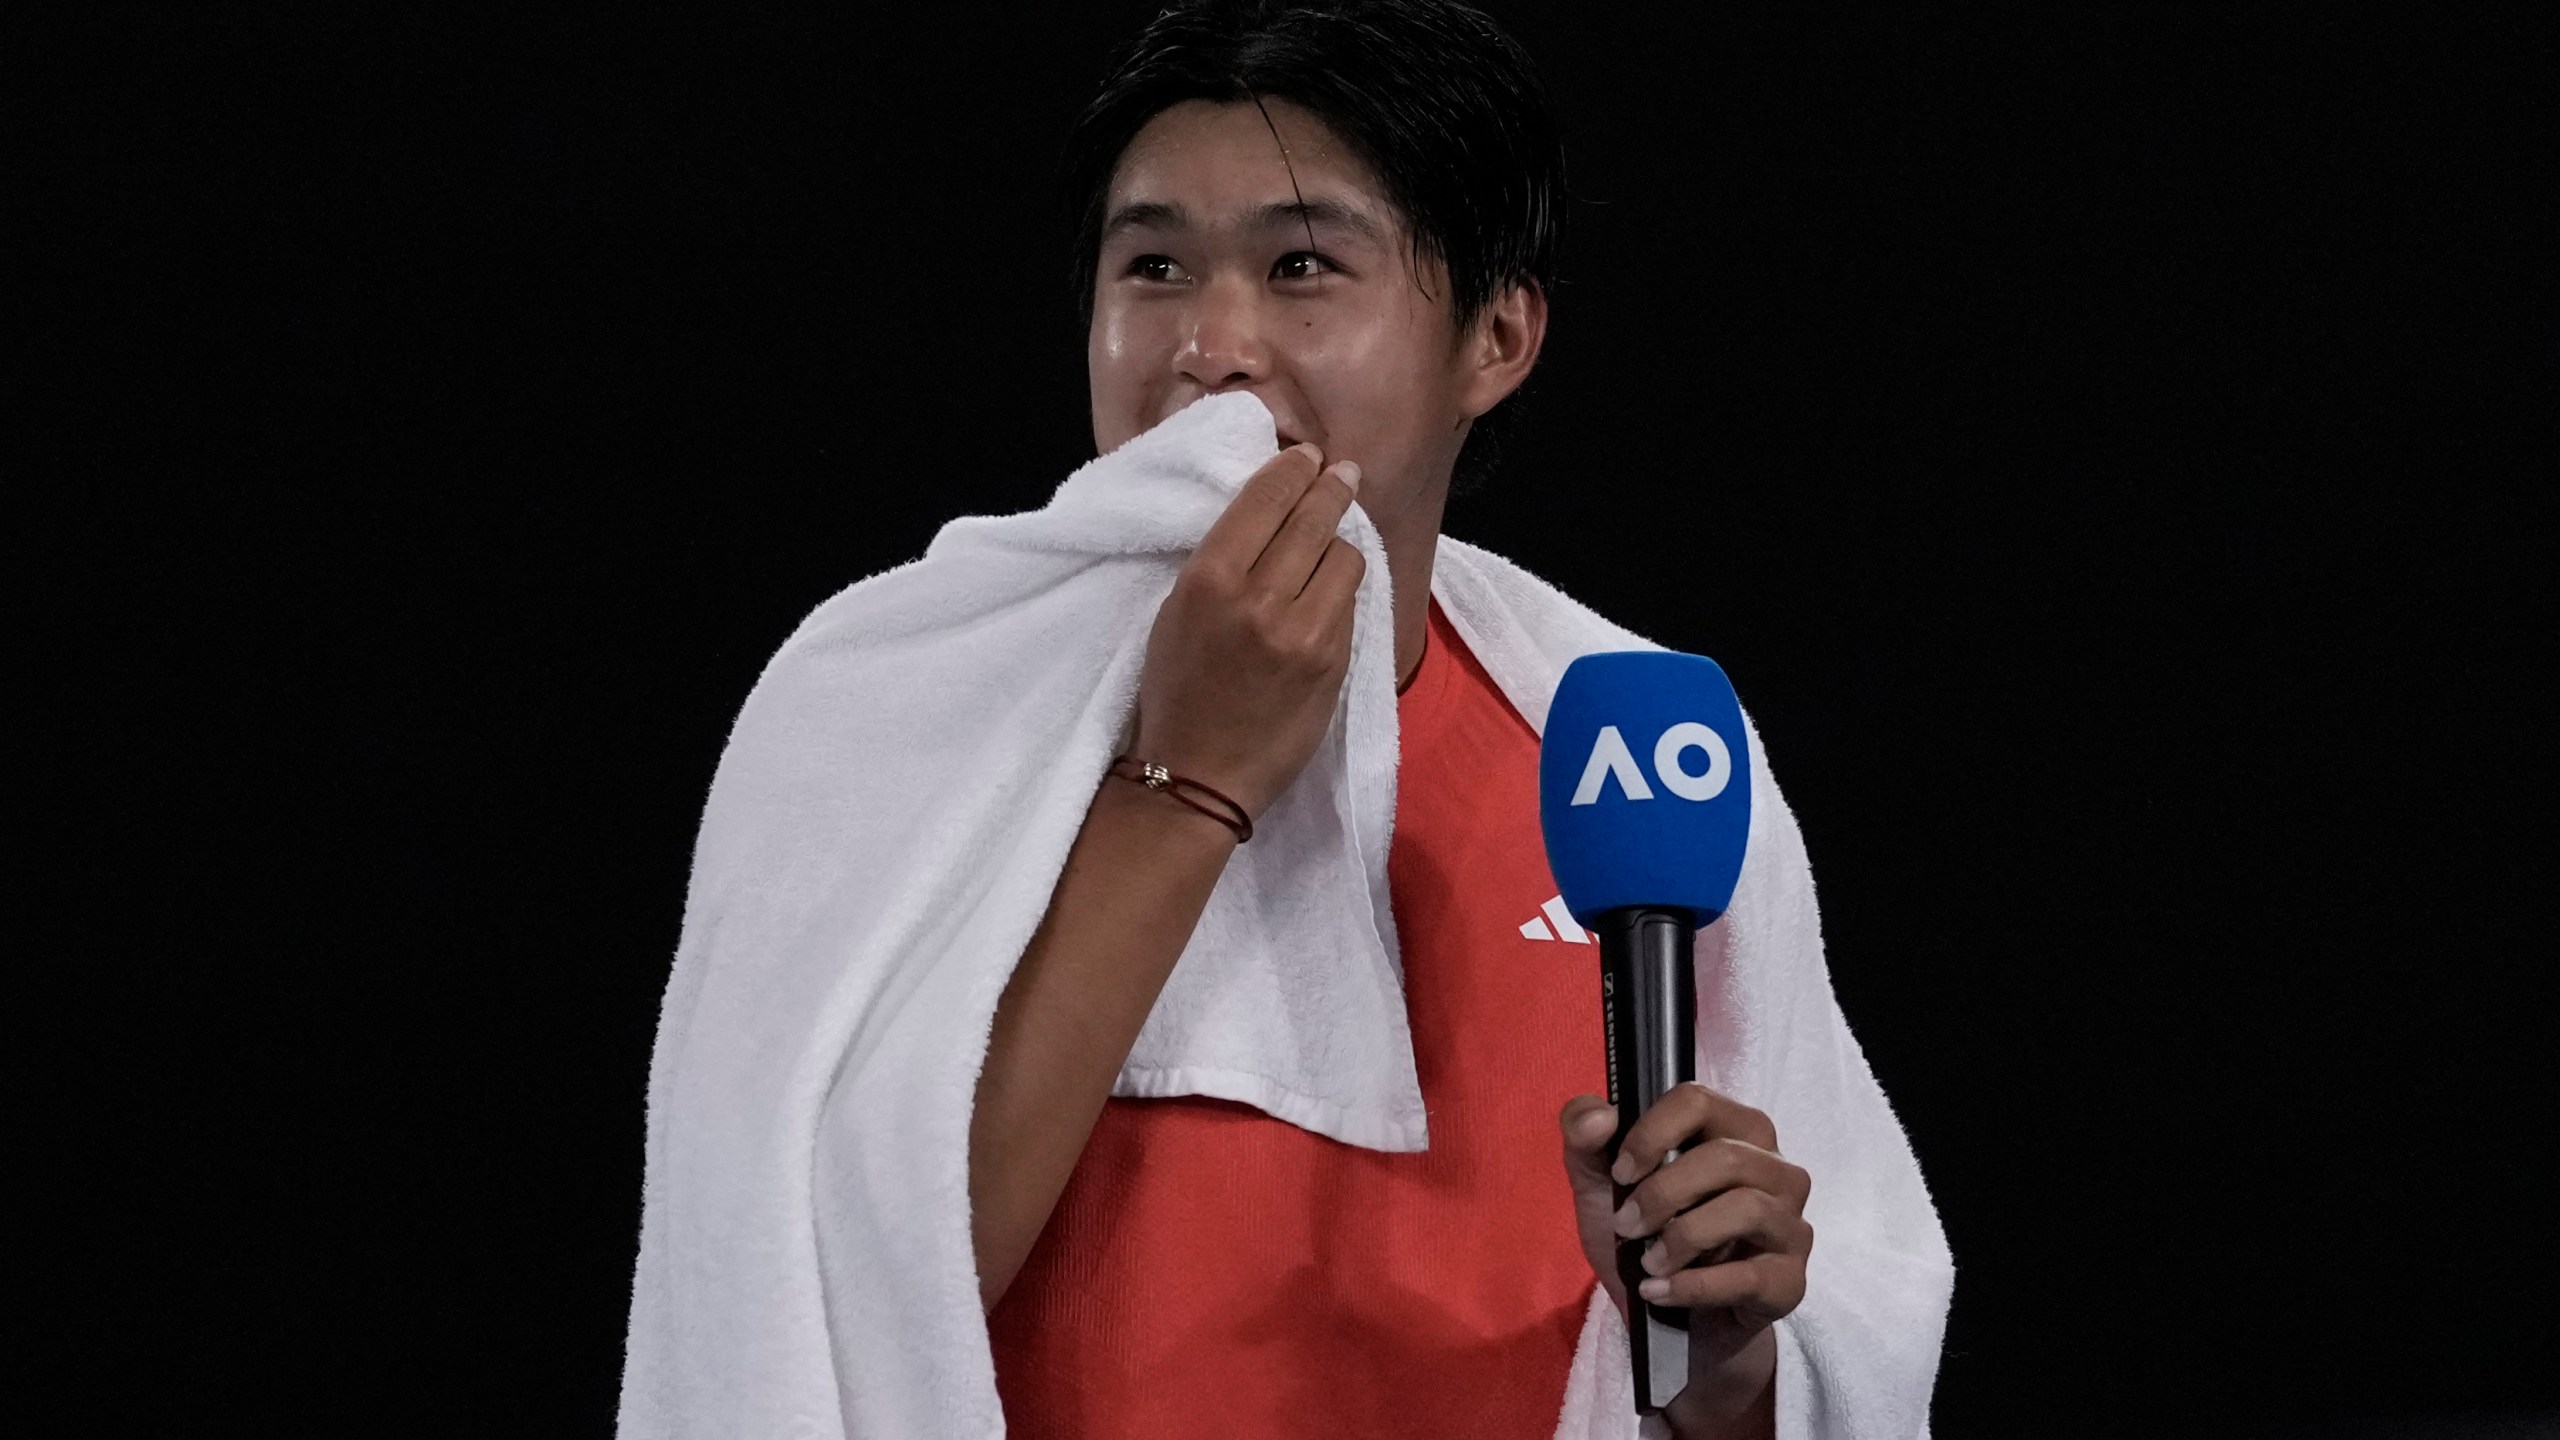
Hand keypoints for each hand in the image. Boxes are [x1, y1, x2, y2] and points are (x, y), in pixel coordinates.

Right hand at [1127, 443, 1364, 821]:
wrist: (1198, 776)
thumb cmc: (1176, 692)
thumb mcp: (1177, 612)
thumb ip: (1222, 559)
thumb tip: (1270, 506)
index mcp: (1209, 579)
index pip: (1266, 498)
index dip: (1293, 469)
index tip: (1306, 456)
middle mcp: (1260, 599)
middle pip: (1315, 517)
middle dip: (1331, 487)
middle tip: (1340, 472)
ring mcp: (1305, 632)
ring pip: (1345, 555)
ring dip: (1339, 545)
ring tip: (1329, 545)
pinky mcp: (1334, 662)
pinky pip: (1352, 602)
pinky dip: (1343, 589)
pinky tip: (1332, 589)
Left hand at [1558, 1084, 1811, 1430]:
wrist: (1670, 1326)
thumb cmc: (1645, 1238)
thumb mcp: (1600, 1188)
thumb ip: (1584, 1140)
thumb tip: (1599, 1115)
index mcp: (1731, 1131)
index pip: (1698, 1100)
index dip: (1652, 1133)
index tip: (1621, 1172)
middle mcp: (1774, 1169)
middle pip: (1726, 1157)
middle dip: (1662, 1193)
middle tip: (1626, 1225)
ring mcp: (1789, 1225)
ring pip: (1747, 1208)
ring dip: (1682, 1238)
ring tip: (1648, 1263)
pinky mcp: (1790, 1281)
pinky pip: (1750, 1275)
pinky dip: (1694, 1285)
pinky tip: (1660, 1292)